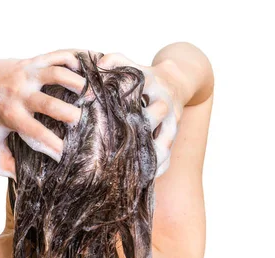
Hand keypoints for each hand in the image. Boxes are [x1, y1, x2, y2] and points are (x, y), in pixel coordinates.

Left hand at [0, 51, 85, 178]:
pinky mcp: (30, 61)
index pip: (38, 135)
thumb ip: (3, 161)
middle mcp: (19, 94)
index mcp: (11, 116)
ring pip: (57, 74)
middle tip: (81, 122)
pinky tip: (80, 71)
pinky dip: (71, 60)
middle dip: (71, 115)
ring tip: (87, 94)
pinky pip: (55, 55)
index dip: (55, 147)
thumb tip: (20, 178)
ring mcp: (26, 75)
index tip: (66, 155)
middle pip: (51, 104)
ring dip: (76, 83)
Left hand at [98, 53, 185, 176]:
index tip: (102, 107)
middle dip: (136, 128)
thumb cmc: (144, 76)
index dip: (121, 96)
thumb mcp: (132, 63)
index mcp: (151, 82)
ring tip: (130, 171)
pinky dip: (157, 167)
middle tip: (112, 144)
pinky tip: (142, 178)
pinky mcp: (173, 136)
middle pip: (154, 115)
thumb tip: (96, 63)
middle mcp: (164, 101)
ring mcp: (172, 121)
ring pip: (164, 140)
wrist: (178, 81)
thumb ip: (115, 61)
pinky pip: (169, 155)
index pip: (138, 87)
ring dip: (148, 154)